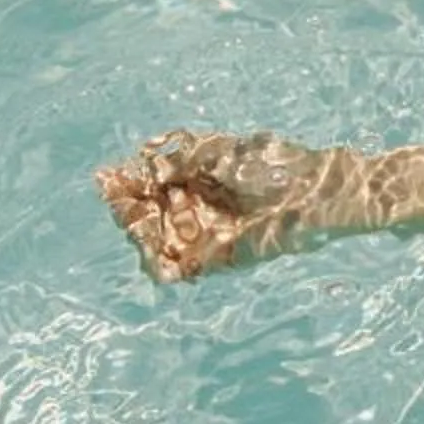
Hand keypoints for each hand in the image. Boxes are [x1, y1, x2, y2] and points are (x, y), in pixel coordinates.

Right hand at [97, 129, 330, 281]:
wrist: (316, 194)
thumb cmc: (276, 166)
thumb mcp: (222, 154)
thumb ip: (181, 161)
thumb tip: (141, 164)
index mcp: (193, 178)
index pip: (147, 184)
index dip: (126, 183)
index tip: (107, 178)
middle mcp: (194, 208)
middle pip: (146, 214)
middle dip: (129, 209)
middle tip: (123, 203)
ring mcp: (203, 234)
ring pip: (156, 241)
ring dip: (140, 235)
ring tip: (138, 223)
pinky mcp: (216, 259)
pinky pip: (178, 269)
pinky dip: (160, 267)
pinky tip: (154, 258)